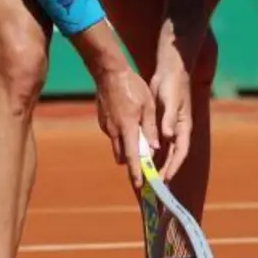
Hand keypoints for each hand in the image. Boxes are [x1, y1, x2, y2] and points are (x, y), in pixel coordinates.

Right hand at [95, 67, 159, 188]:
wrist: (109, 72)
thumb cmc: (132, 86)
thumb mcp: (148, 106)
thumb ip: (151, 129)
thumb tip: (155, 148)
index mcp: (127, 128)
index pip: (132, 157)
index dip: (136, 172)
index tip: (139, 185)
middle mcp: (114, 131)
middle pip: (123, 155)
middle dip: (132, 162)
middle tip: (143, 165)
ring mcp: (106, 126)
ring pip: (117, 145)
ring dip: (127, 147)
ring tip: (139, 139)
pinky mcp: (103, 121)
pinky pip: (114, 134)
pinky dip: (122, 135)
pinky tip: (128, 122)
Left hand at [150, 65, 192, 181]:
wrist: (170, 71)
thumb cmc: (173, 85)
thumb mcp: (170, 101)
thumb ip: (168, 119)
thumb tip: (167, 136)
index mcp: (183, 127)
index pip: (180, 152)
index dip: (173, 167)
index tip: (165, 179)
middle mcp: (177, 131)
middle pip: (171, 156)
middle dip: (163, 170)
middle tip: (153, 185)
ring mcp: (169, 128)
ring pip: (163, 151)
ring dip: (156, 164)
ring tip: (146, 178)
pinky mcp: (161, 124)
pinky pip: (155, 143)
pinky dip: (150, 152)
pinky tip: (141, 160)